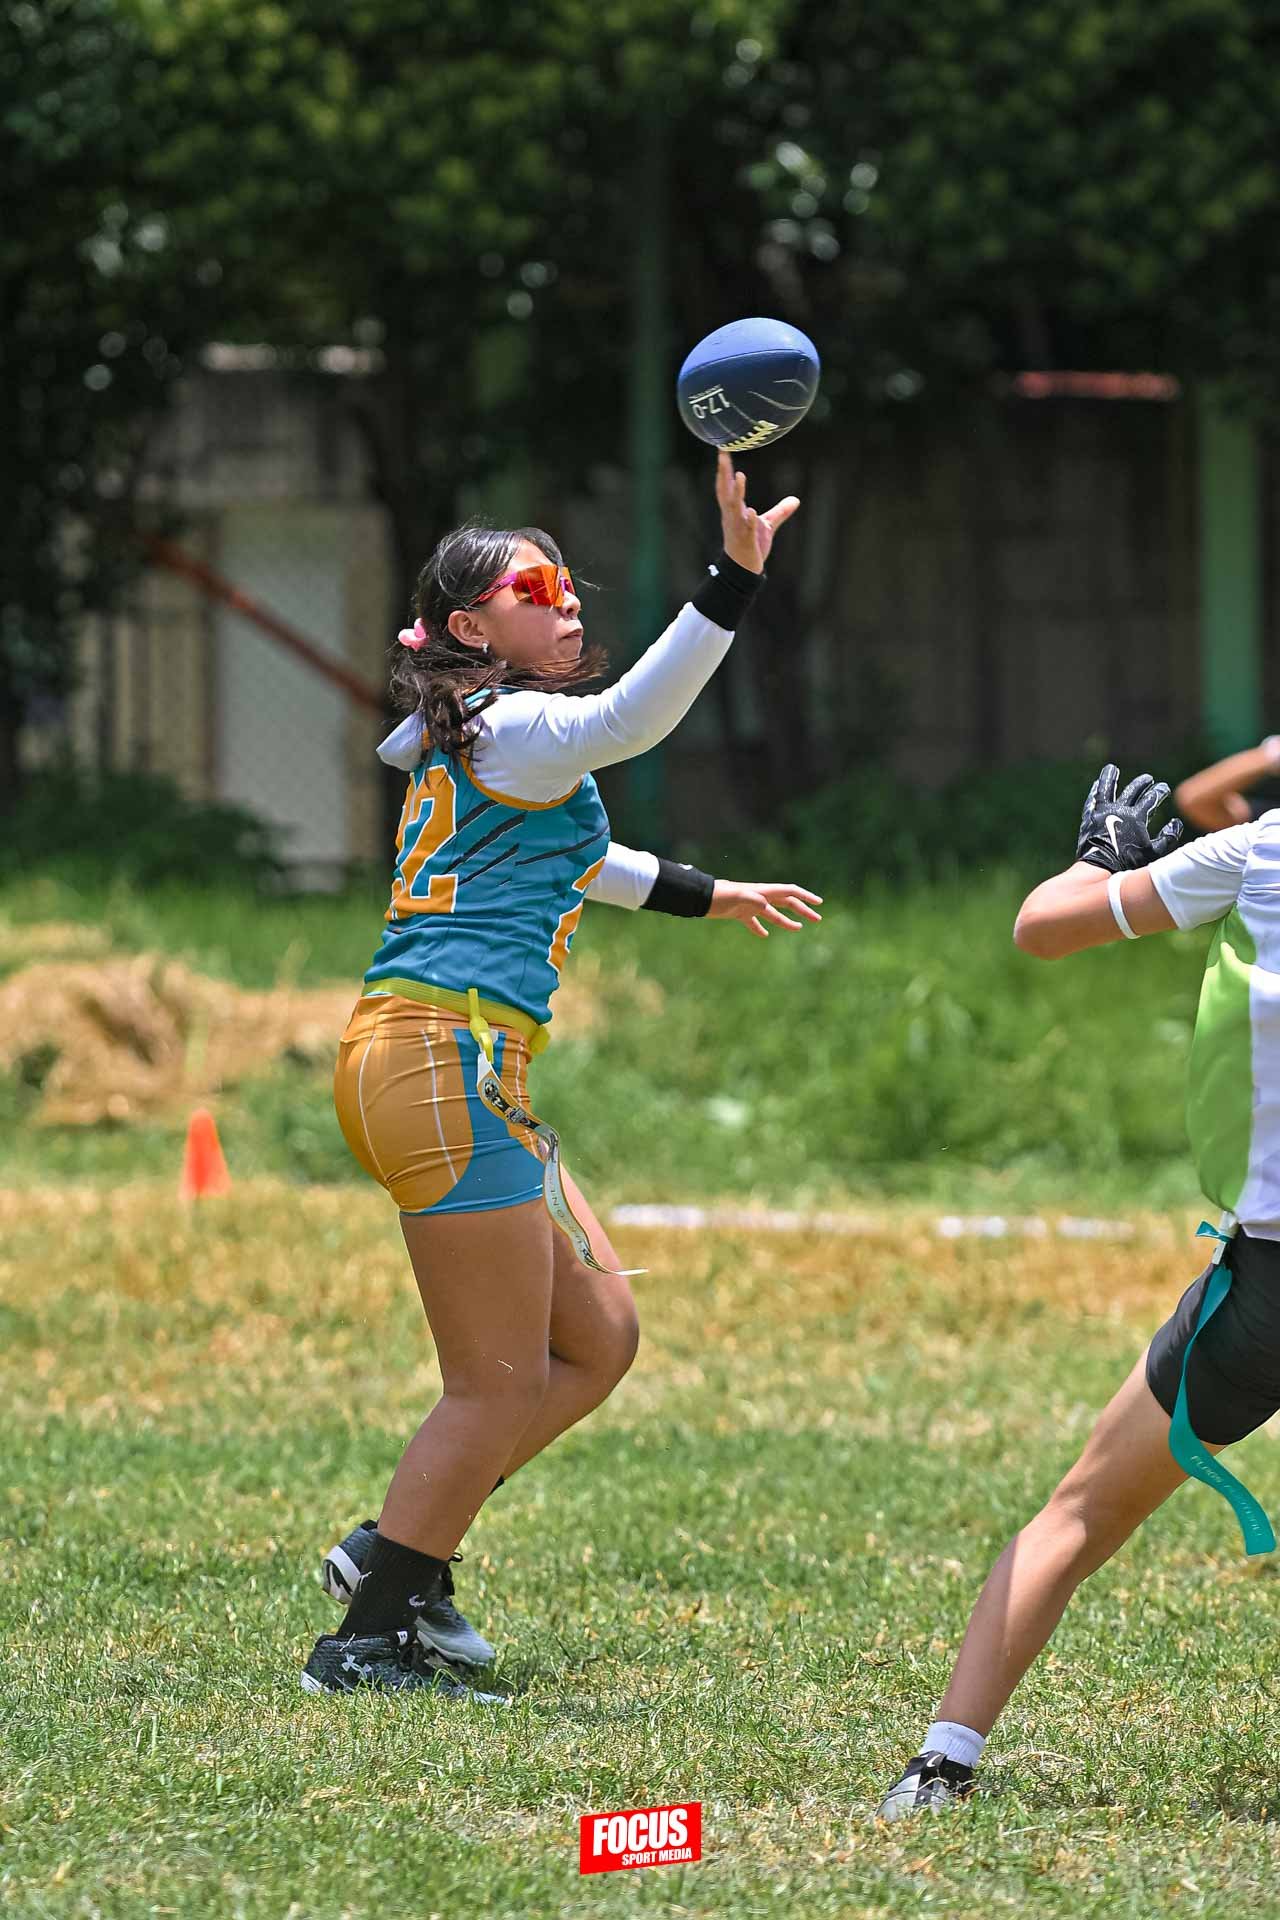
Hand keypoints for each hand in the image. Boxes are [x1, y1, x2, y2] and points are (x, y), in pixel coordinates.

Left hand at [706, 879, 822, 938]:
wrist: (701, 898)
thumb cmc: (719, 895)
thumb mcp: (737, 897)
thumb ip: (752, 899)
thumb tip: (765, 905)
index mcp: (763, 891)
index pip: (789, 892)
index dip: (805, 897)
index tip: (818, 903)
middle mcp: (759, 897)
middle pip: (786, 903)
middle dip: (802, 910)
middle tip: (817, 919)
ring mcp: (750, 906)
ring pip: (773, 914)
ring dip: (787, 921)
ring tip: (798, 928)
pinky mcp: (739, 914)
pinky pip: (753, 922)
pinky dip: (760, 928)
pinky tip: (764, 935)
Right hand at [716, 451, 799, 572]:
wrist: (744, 570)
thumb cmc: (751, 547)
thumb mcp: (767, 526)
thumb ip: (780, 512)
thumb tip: (795, 500)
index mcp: (734, 511)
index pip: (727, 486)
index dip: (725, 469)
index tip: (723, 450)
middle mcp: (732, 516)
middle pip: (725, 491)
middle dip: (723, 473)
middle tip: (722, 454)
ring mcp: (738, 527)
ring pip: (734, 507)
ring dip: (737, 492)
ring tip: (740, 476)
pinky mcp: (746, 540)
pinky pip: (747, 528)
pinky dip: (749, 519)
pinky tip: (751, 511)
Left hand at [1076, 763, 1183, 872]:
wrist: (1099, 870)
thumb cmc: (1128, 864)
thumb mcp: (1153, 853)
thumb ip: (1167, 837)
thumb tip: (1176, 822)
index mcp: (1135, 818)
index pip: (1150, 799)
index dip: (1159, 792)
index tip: (1163, 788)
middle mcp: (1118, 811)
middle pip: (1132, 791)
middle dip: (1142, 783)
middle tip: (1148, 779)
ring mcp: (1101, 813)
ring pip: (1106, 789)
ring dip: (1110, 777)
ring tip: (1112, 768)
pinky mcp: (1089, 819)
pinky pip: (1092, 801)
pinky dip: (1095, 792)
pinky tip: (1097, 785)